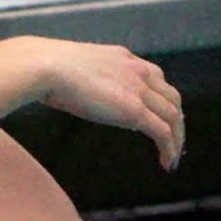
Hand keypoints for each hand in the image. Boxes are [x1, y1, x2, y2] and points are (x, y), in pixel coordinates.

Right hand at [25, 38, 184, 170]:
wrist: (45, 66)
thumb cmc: (44, 67)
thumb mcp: (71, 70)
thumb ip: (82, 80)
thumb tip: (72, 93)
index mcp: (122, 58)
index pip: (154, 77)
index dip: (160, 98)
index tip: (159, 114)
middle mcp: (137, 70)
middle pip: (171, 97)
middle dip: (175, 119)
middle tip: (173, 138)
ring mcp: (138, 89)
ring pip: (172, 116)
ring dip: (176, 138)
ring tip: (173, 156)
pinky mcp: (135, 110)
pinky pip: (162, 132)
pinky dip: (170, 148)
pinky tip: (166, 162)